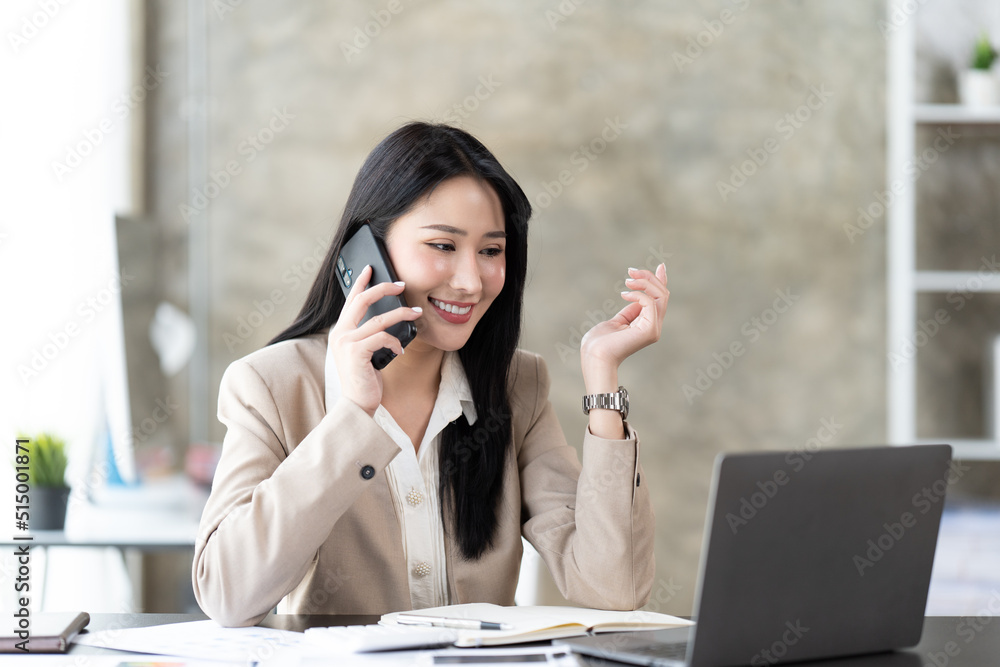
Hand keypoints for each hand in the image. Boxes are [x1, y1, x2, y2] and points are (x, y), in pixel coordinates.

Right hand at [328, 265, 422, 415]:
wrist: (357, 404)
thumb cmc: (363, 379)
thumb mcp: (364, 352)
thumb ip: (368, 335)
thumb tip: (389, 318)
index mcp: (341, 331)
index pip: (350, 300)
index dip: (360, 282)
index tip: (371, 268)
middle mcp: (340, 334)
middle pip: (361, 300)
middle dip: (383, 288)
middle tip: (401, 284)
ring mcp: (346, 343)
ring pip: (378, 319)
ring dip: (401, 314)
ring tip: (416, 313)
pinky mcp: (356, 353)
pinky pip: (382, 337)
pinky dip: (395, 342)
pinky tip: (400, 351)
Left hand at [580, 263, 668, 382]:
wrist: (594, 356)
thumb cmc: (600, 342)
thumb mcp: (616, 321)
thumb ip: (629, 310)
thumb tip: (636, 295)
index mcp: (646, 325)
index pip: (660, 300)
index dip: (661, 282)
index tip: (661, 266)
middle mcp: (654, 327)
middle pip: (662, 295)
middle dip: (649, 278)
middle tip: (631, 271)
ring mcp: (653, 329)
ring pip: (660, 296)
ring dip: (645, 282)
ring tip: (628, 280)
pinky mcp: (649, 330)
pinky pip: (650, 302)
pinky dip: (638, 294)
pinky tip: (624, 294)